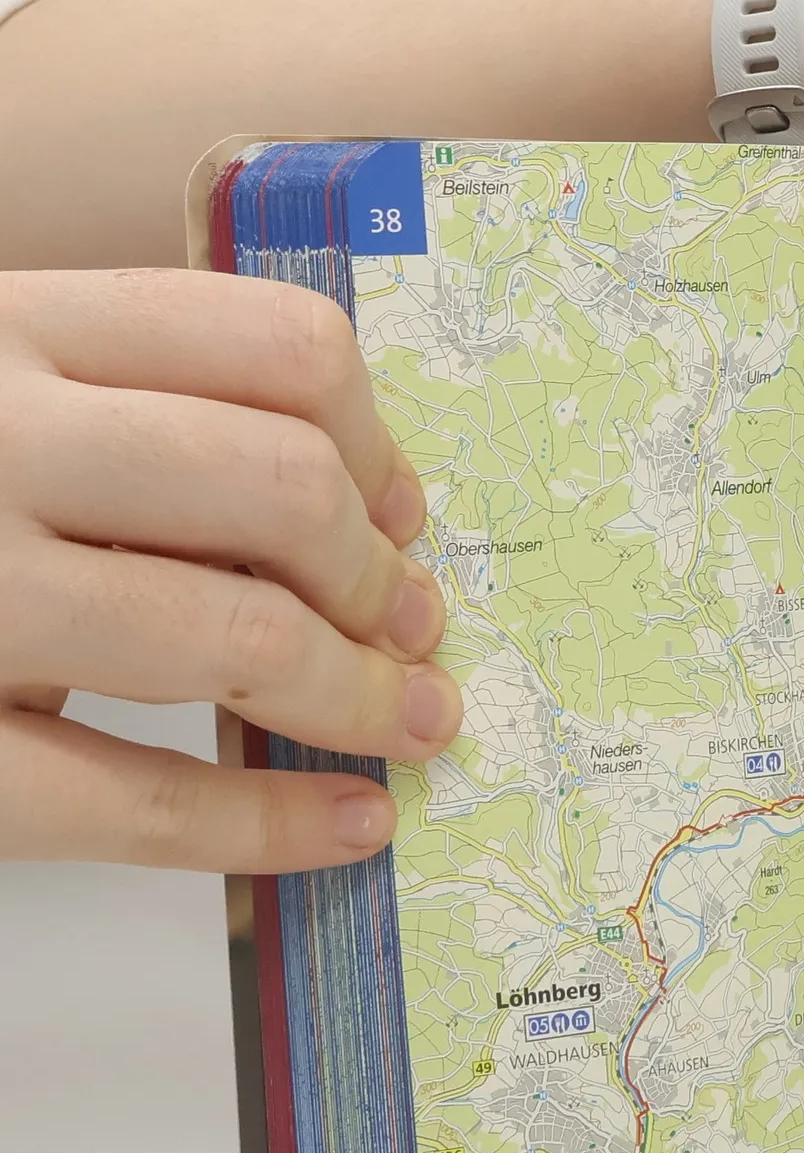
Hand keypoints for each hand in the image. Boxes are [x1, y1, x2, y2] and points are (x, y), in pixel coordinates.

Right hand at [0, 269, 461, 871]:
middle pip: (280, 486)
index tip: (402, 516)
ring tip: (410, 722)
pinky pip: (144, 800)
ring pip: (234, 634)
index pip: (272, 344)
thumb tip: (362, 516)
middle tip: (413, 630)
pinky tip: (349, 824)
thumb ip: (128, 415)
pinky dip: (274, 821)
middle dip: (381, 577)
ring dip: (361, 693)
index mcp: (6, 327)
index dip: (377, 445)